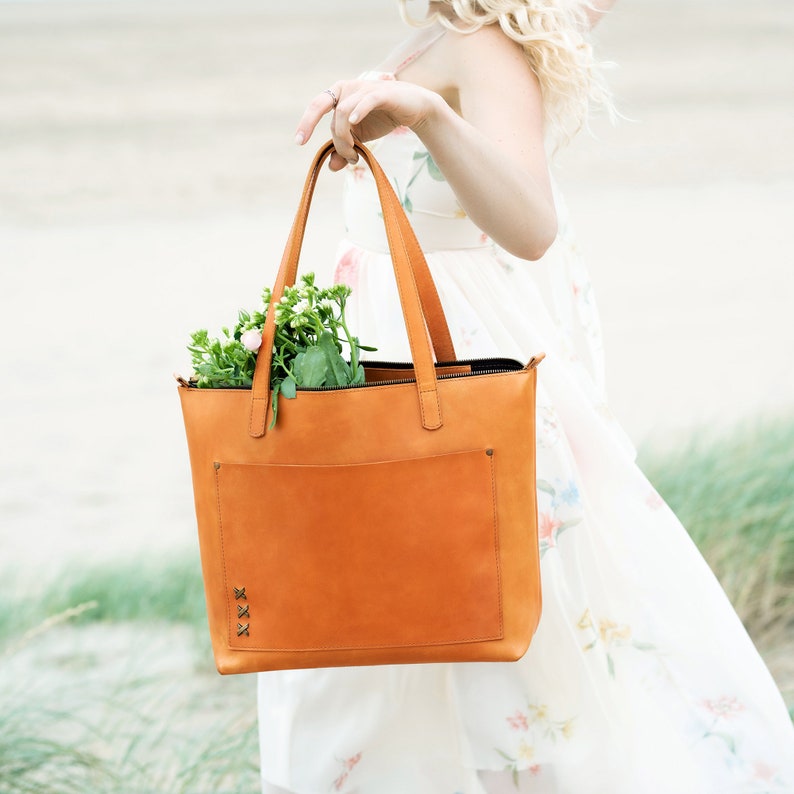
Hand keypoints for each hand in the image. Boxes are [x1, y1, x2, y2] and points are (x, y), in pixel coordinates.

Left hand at [295, 79, 439, 170]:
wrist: (413, 108)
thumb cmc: (382, 118)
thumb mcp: (361, 138)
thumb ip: (345, 150)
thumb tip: (331, 167)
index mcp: (339, 96)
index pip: (317, 106)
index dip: (306, 122)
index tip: (298, 141)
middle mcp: (348, 89)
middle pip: (333, 117)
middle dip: (335, 140)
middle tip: (343, 157)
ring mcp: (364, 89)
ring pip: (344, 113)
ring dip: (346, 138)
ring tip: (355, 154)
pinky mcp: (381, 93)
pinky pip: (365, 101)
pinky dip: (358, 112)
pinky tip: (354, 123)